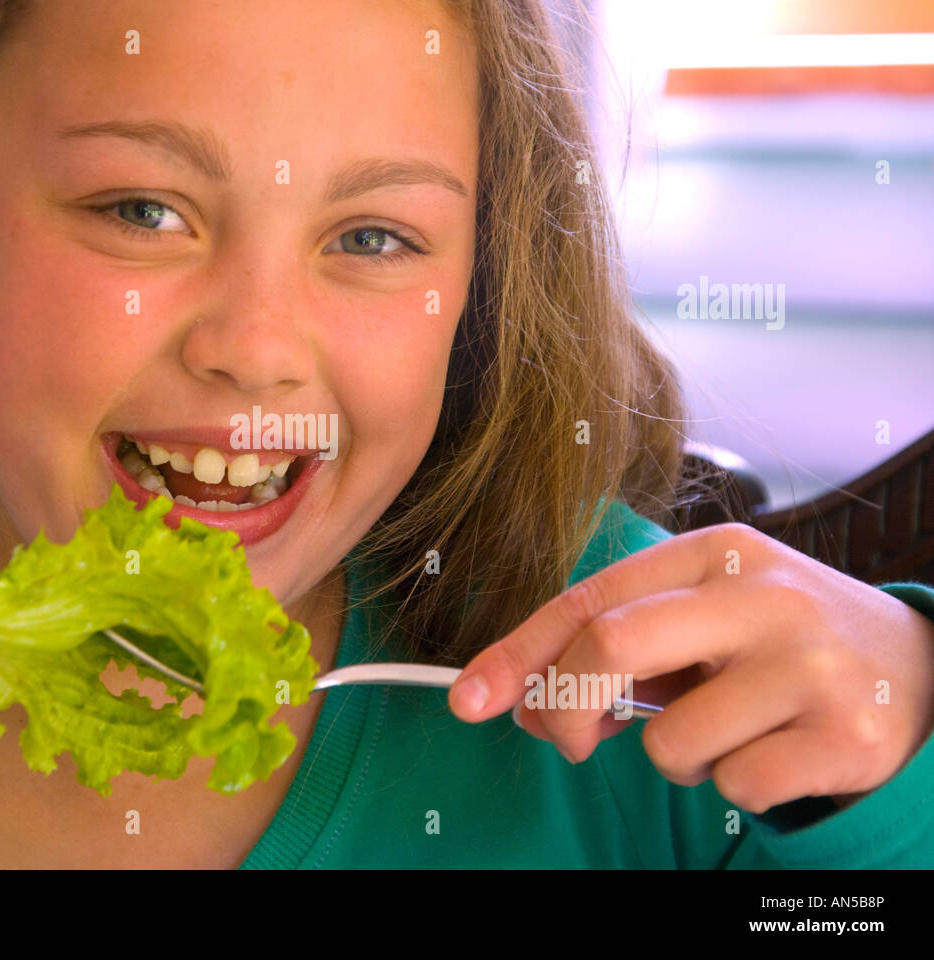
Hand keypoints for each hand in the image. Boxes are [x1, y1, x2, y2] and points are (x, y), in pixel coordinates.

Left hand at [447, 523, 933, 813]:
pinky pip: (734, 788)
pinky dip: (737, 786)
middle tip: (576, 742)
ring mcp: (809, 665)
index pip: (588, 598)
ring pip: (670, 741)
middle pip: (609, 646)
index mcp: (714, 554)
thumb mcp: (707, 619)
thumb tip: (529, 704)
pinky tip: (779, 751)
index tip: (469, 699)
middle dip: (568, 708)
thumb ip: (620, 649)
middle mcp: (762, 596)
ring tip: (733, 727)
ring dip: (680, 756)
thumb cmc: (785, 644)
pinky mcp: (847, 736)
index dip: (517, 652)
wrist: (925, 670)